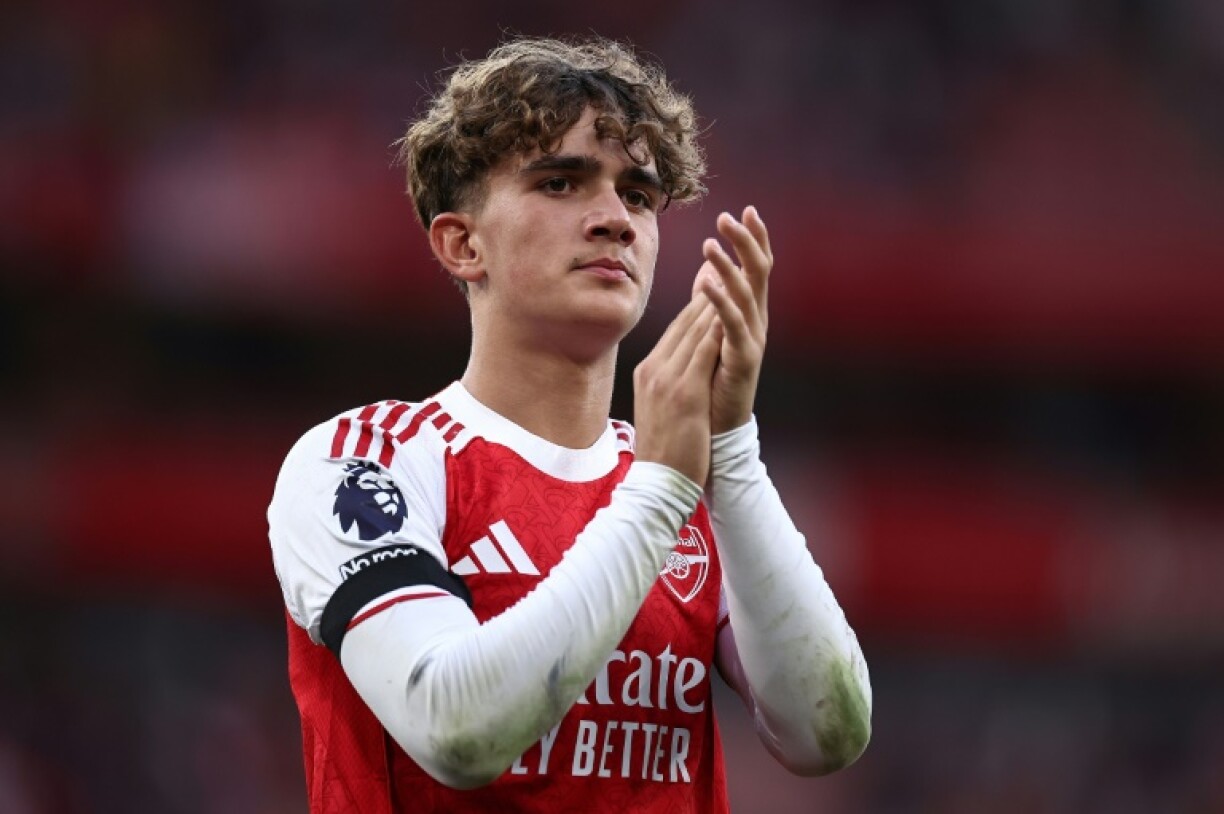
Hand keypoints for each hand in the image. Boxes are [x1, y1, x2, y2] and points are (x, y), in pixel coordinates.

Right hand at [633, 294, 723, 487]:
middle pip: (684, 322)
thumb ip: (668, 385)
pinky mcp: (684, 392)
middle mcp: (654, 369)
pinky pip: (704, 351)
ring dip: (715, 300)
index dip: (696, 303)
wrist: (658, 483)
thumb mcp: (660, 410)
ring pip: (694, 330)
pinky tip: (733, 310)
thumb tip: (680, 373)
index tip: (712, 280)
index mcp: (648, 372)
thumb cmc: (665, 453)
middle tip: (724, 262)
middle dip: (707, 291)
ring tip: (733, 275)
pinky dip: (718, 327)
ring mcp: (667, 379)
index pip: (675, 330)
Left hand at [694, 206, 771, 433]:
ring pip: (745, 294)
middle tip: (728, 217)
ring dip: (728, 267)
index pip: (756, 267)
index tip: (745, 209)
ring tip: (710, 244)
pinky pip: (731, 325)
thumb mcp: (711, 331)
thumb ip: (712, 298)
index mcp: (748, 312)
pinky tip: (705, 283)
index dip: (753, 239)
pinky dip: (720, 301)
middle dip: (745, 243)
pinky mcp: (743, 359)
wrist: (718, 426)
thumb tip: (708, 264)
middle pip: (758, 272)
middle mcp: (756, 321)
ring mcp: (752, 339)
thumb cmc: (713, 379)